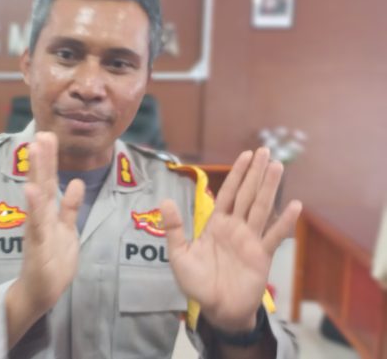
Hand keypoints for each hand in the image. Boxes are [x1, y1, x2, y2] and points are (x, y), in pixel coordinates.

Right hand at [13, 132, 84, 313]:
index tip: (48, 135)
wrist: (41, 291)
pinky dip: (34, 206)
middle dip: (42, 158)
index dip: (49, 159)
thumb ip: (70, 207)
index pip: (48, 180)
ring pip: (37, 196)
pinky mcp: (38, 244)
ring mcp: (37, 228)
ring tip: (34, 149)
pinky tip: (30, 189)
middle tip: (41, 133)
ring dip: (35, 172)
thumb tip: (75, 182)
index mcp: (47, 212)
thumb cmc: (53, 260)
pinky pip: (37, 223)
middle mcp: (39, 216)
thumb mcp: (67, 229)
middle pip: (41, 182)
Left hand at [160, 148, 301, 332]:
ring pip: (261, 208)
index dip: (237, 174)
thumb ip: (174, 228)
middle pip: (247, 194)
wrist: (217, 310)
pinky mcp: (262, 256)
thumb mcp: (179, 255)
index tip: (246, 155)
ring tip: (278, 167)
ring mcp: (250, 240)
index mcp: (217, 224)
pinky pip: (274, 236)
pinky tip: (295, 205)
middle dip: (256, 173)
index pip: (228, 193)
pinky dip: (284, 221)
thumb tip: (165, 201)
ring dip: (270, 187)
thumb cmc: (197, 284)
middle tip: (267, 151)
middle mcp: (236, 228)